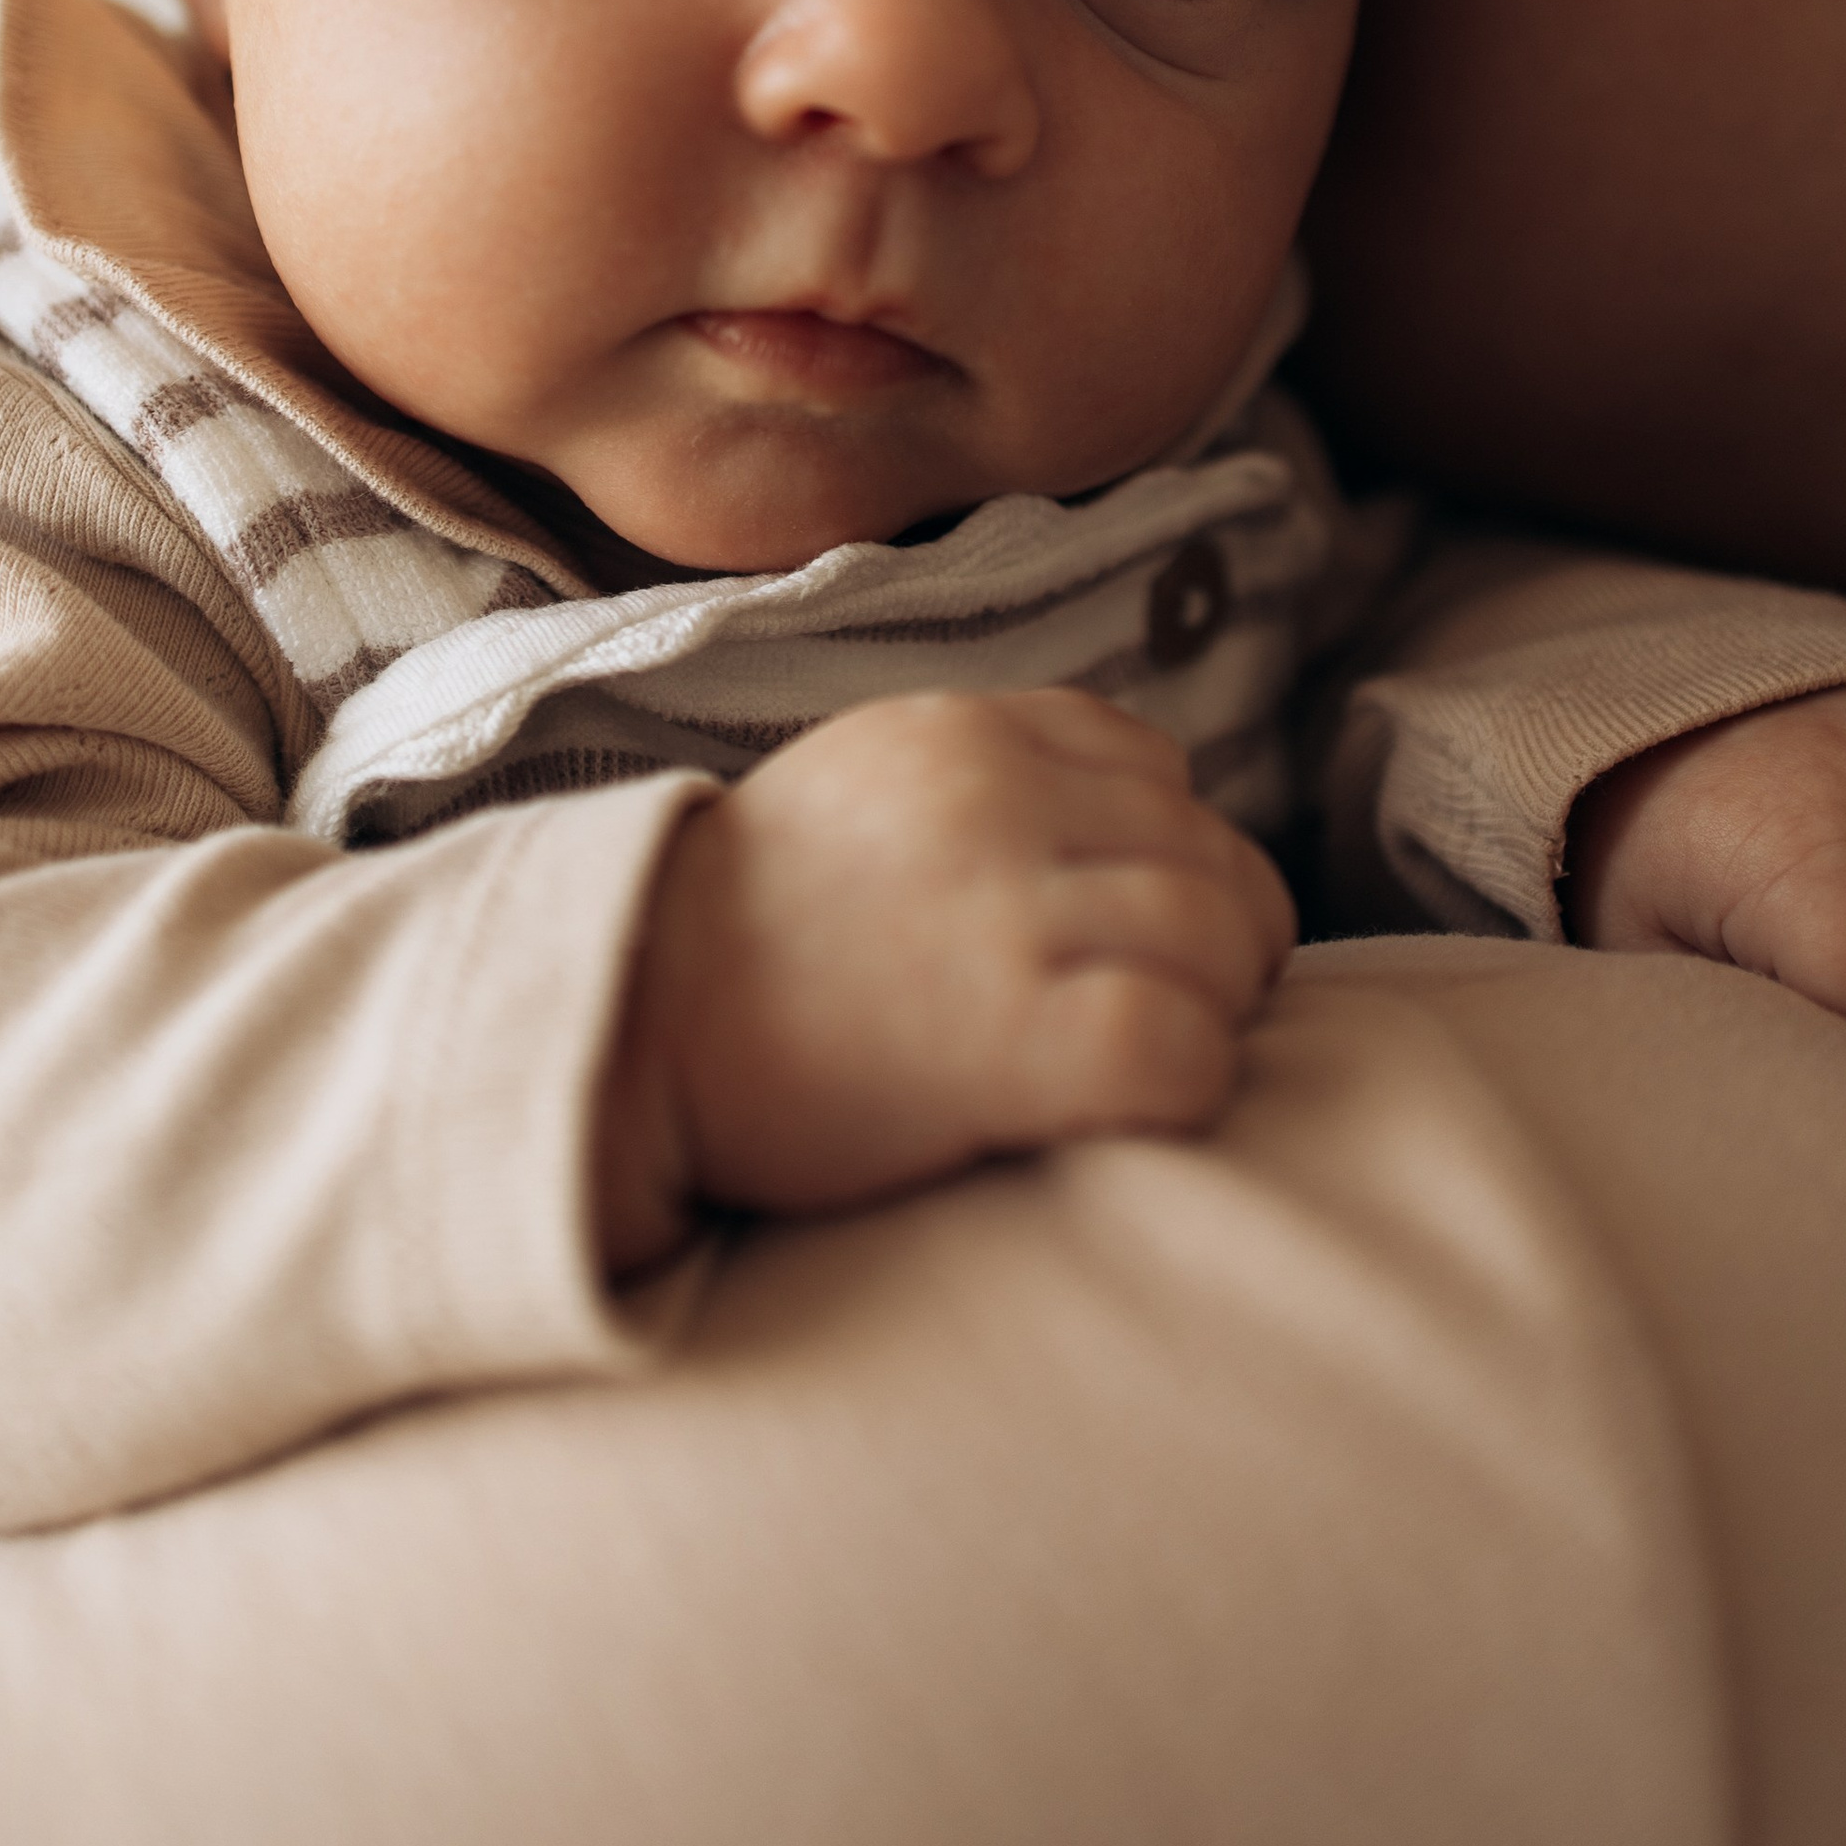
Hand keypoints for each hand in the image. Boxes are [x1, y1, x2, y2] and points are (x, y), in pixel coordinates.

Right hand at [595, 688, 1295, 1270]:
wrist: (625, 1036)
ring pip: (1220, 941)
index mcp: (966, 733)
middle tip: (1163, 1016)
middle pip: (1210, 856)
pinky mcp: (1005, 1036)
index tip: (1120, 937)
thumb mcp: (865, 788)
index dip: (1167, 862)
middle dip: (1216, 945)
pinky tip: (1126, 1112)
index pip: (1158, 772)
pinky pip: (1182, 1048)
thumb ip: (994, 780)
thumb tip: (1148, 818)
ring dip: (1211, 1015)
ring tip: (1142, 1062)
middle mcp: (997, 799)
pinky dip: (1189, 1087)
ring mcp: (1003, 913)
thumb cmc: (747, 941)